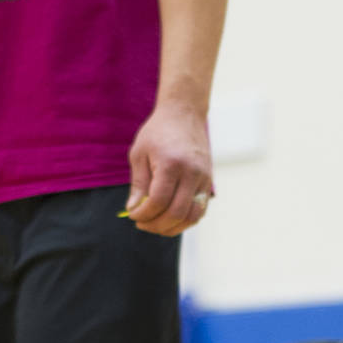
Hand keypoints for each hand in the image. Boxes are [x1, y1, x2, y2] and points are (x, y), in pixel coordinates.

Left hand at [123, 101, 212, 236]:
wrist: (184, 114)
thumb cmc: (158, 132)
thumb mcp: (140, 153)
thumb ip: (138, 184)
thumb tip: (134, 209)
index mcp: (171, 164)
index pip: (158, 201)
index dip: (144, 214)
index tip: (133, 215)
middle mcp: (191, 173)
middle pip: (176, 213)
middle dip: (156, 225)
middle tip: (142, 224)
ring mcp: (204, 179)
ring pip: (192, 216)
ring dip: (172, 227)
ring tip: (156, 225)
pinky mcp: (209, 182)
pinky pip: (200, 210)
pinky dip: (185, 220)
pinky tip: (170, 219)